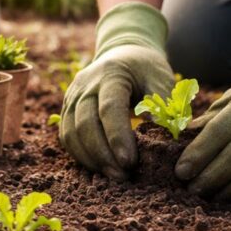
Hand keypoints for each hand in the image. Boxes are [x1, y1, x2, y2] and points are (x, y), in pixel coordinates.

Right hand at [60, 3, 174, 179]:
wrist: (122, 54)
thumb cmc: (146, 69)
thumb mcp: (161, 78)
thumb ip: (163, 105)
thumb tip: (164, 136)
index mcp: (111, 74)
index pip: (109, 108)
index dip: (117, 137)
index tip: (130, 162)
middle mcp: (85, 85)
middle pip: (85, 124)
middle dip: (103, 154)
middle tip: (123, 176)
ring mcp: (71, 97)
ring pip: (71, 133)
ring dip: (91, 159)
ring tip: (114, 176)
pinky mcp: (67, 110)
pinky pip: (67, 137)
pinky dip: (81, 156)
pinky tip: (100, 168)